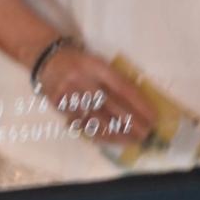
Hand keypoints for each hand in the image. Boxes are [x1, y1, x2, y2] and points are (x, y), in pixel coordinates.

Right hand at [38, 46, 159, 148]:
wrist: (46, 58)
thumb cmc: (80, 61)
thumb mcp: (99, 62)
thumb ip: (115, 79)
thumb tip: (139, 103)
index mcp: (97, 66)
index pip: (122, 88)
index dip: (139, 104)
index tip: (152, 117)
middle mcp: (83, 81)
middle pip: (111, 107)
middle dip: (131, 123)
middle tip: (145, 134)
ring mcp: (70, 96)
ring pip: (96, 120)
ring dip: (116, 133)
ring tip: (132, 141)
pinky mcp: (60, 107)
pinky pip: (82, 125)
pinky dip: (99, 134)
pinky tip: (111, 139)